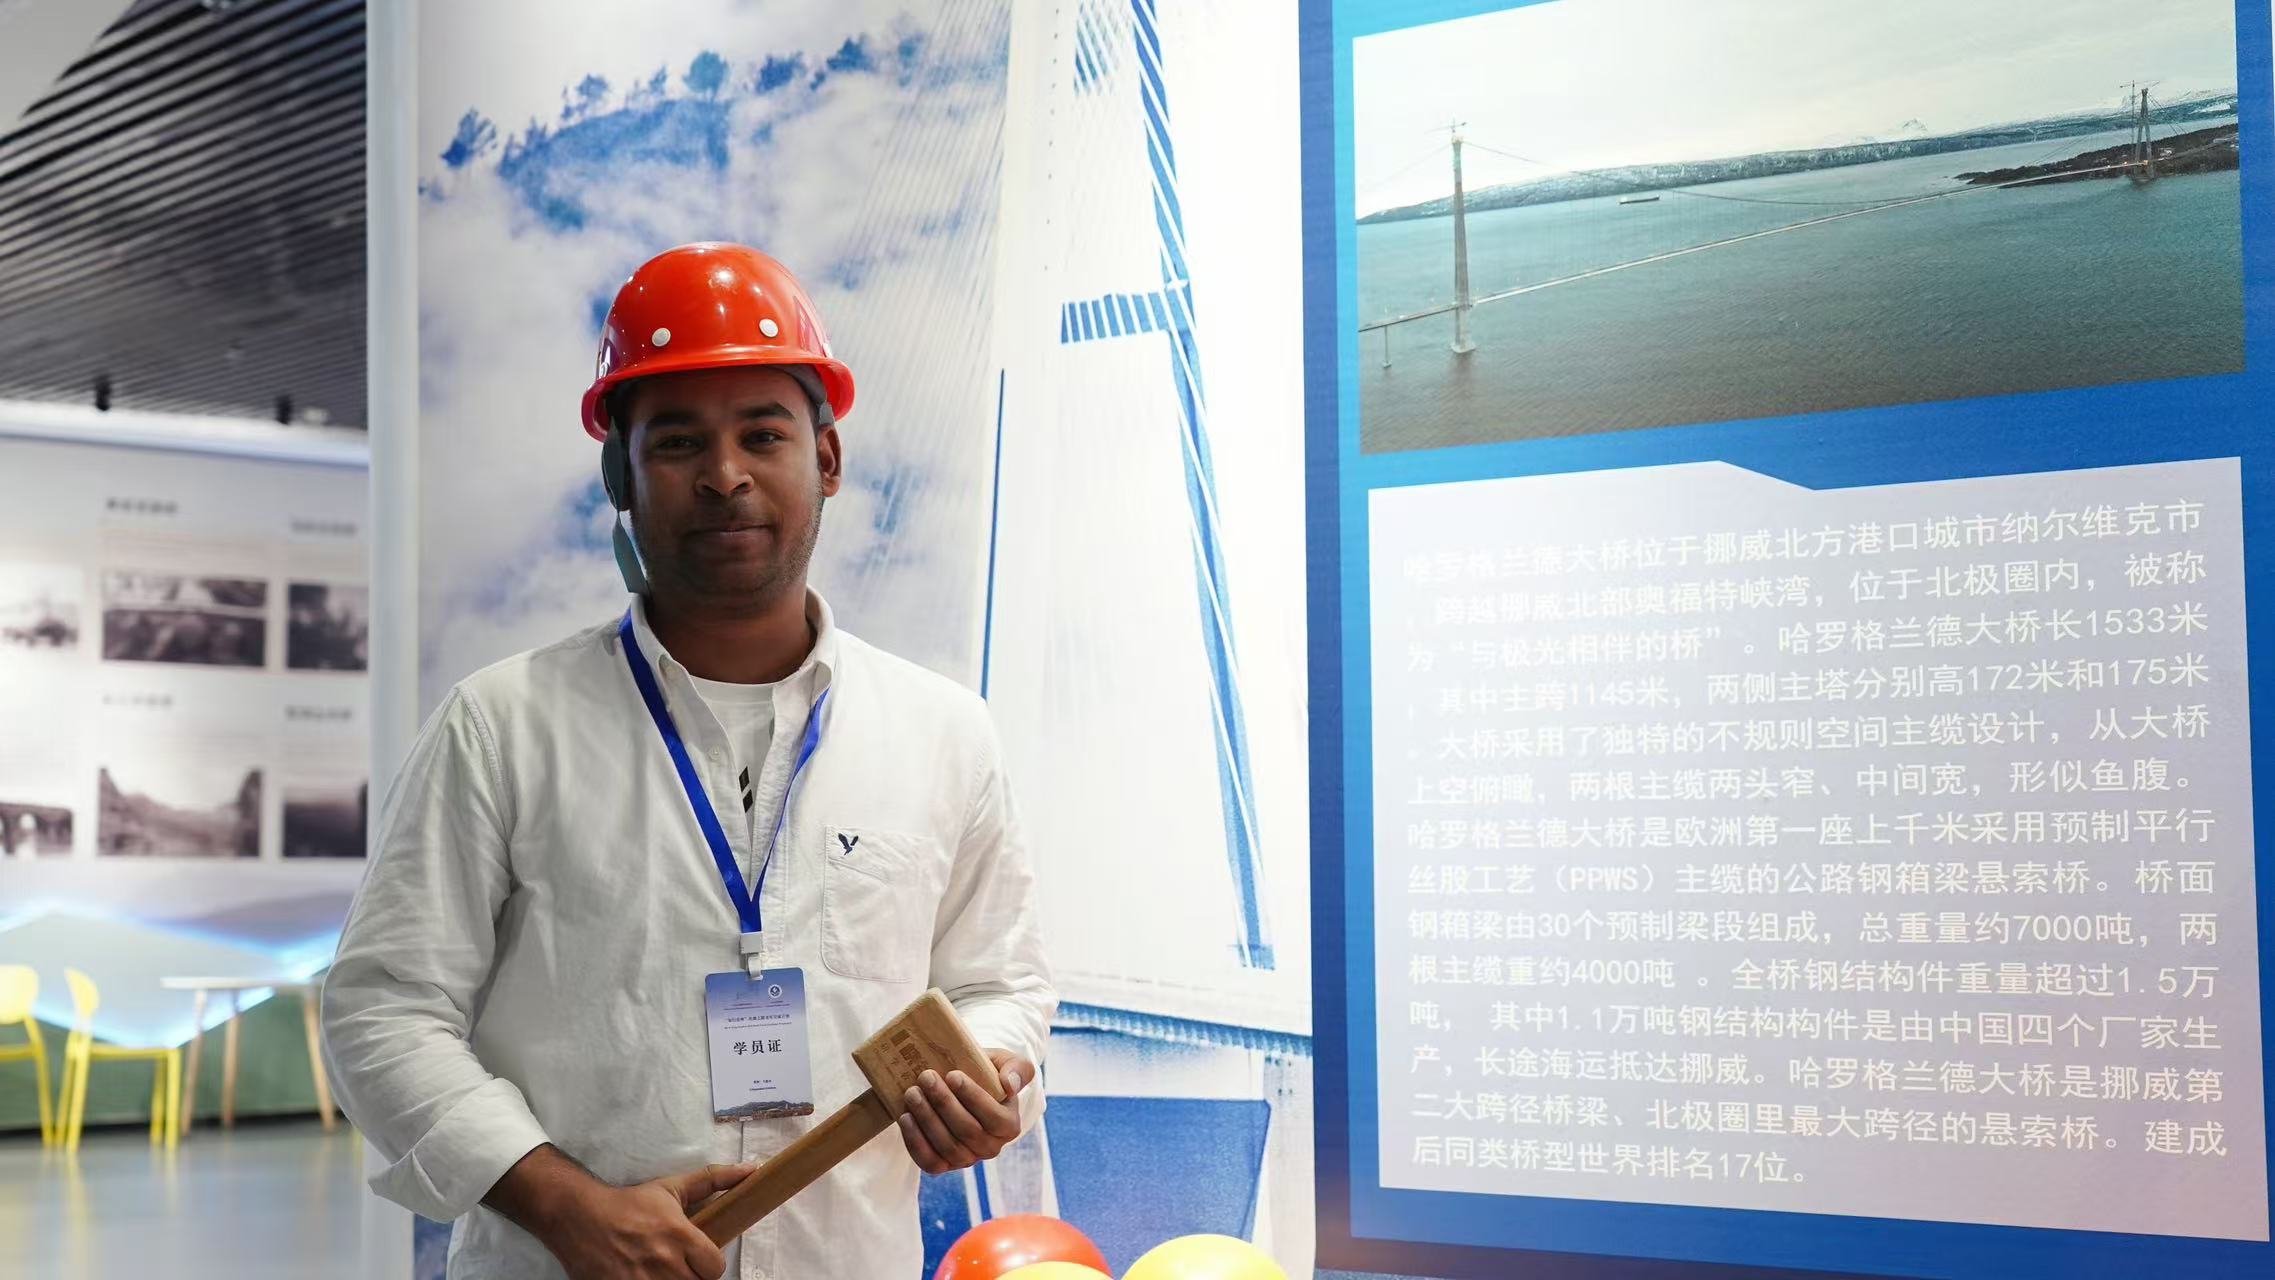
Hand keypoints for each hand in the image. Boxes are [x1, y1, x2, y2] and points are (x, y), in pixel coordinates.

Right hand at [541, 1162, 753, 1279]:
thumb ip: (713, 1180)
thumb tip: (752, 1170)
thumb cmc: (631, 1202)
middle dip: (693, 1275)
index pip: (716, 1268)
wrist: (580, 1217)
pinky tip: (645, 1276)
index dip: (710, 1263)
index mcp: (678, 1235)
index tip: (699, 1256)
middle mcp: (663, 1262)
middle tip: (680, 1264)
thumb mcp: (672, 1187)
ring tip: (662, 1270)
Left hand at [896, 1048, 1032, 1174]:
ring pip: (946, 1146)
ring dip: (926, 1118)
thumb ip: (1017, 1069)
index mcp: (1009, 1125)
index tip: (952, 1074)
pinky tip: (906, 1118)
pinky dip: (915, 1142)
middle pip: (967, 1131)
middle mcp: (991, 1148)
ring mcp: (967, 1159)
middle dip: (944, 1103)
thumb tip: (1009, 1085)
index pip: (994, 1117)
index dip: (972, 1097)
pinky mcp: (943, 1166)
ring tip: (912, 1093)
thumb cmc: (985, 1073)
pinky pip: (929, 1162)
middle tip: (925, 1077)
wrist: (960, 1088)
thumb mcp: (1006, 1063)